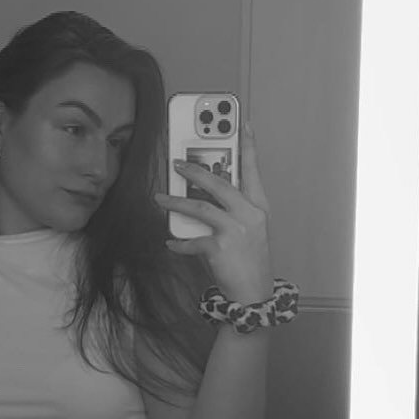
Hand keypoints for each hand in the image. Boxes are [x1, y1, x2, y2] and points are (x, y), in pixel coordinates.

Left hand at [155, 123, 272, 304]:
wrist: (254, 294)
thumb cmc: (249, 259)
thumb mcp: (248, 230)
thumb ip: (231, 210)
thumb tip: (200, 194)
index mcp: (258, 206)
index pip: (253, 170)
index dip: (248, 145)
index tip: (242, 123)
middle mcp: (250, 214)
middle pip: (219, 183)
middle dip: (195, 170)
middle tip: (176, 164)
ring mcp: (236, 231)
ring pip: (200, 207)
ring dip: (176, 202)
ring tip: (160, 198)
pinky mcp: (220, 248)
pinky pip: (193, 240)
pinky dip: (179, 243)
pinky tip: (171, 243)